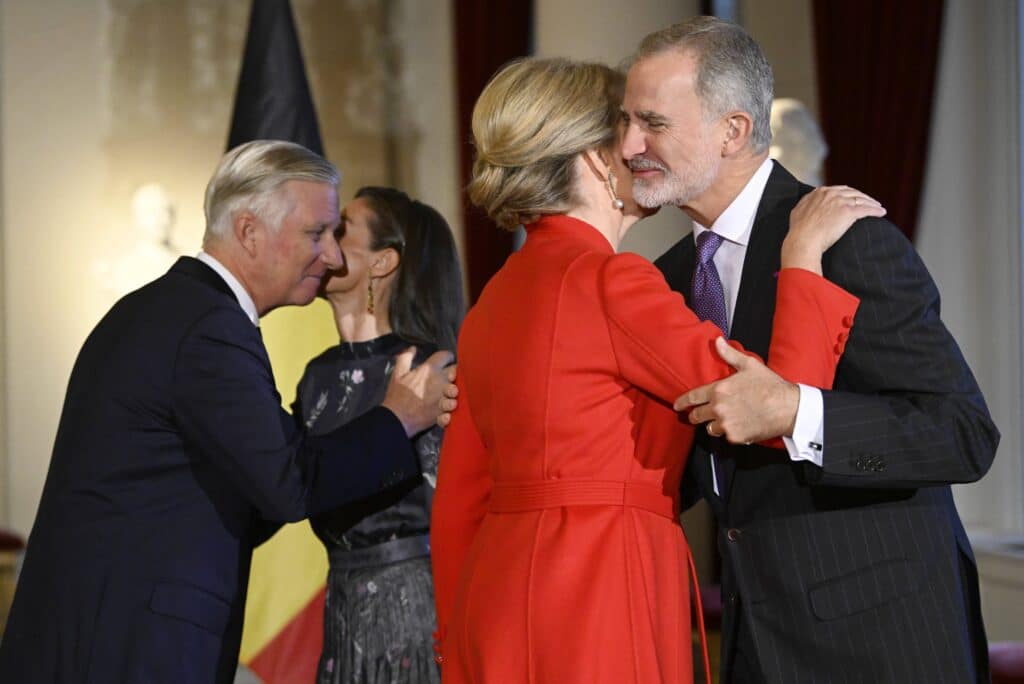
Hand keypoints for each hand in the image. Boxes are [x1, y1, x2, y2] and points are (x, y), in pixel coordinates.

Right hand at [380, 348, 454, 435]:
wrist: (396, 418)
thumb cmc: (397, 396)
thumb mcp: (397, 374)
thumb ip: (405, 358)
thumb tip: (412, 348)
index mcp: (430, 369)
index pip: (446, 356)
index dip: (446, 357)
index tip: (445, 361)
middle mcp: (440, 381)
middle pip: (456, 372)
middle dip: (454, 374)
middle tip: (447, 379)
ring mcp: (444, 396)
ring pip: (458, 390)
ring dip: (454, 392)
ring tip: (447, 396)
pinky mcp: (444, 411)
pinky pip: (453, 409)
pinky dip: (450, 410)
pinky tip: (444, 411)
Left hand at [673, 337, 799, 443]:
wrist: (788, 408)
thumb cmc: (770, 386)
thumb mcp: (749, 365)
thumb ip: (729, 354)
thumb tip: (717, 341)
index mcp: (719, 390)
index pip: (692, 398)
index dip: (682, 402)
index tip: (677, 405)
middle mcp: (719, 408)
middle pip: (696, 416)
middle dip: (695, 415)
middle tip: (699, 415)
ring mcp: (726, 424)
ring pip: (709, 428)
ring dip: (713, 424)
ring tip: (724, 419)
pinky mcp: (735, 437)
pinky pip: (725, 436)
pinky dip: (729, 432)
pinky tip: (739, 425)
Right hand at [781, 185, 885, 272]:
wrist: (803, 240)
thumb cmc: (799, 231)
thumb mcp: (799, 210)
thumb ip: (807, 202)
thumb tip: (810, 201)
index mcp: (820, 192)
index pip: (840, 190)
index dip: (849, 194)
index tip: (854, 198)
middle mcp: (831, 194)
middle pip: (853, 193)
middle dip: (863, 197)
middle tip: (870, 202)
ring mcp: (840, 202)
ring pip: (861, 200)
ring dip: (872, 203)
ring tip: (878, 207)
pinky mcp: (848, 212)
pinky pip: (866, 210)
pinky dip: (875, 211)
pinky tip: (881, 213)